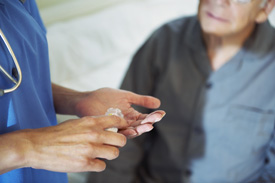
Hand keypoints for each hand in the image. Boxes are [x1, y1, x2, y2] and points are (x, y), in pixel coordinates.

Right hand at [0, 115, 127, 173]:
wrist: (38, 145)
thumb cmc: (58, 134)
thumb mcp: (77, 123)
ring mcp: (90, 149)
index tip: (123, 130)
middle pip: (121, 140)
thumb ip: (94, 125)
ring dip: (108, 155)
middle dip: (119, 143)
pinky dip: (98, 164)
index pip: (117, 121)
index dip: (123, 126)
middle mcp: (93, 134)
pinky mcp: (85, 163)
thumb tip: (110, 129)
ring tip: (99, 154)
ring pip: (114, 153)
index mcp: (91, 122)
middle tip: (112, 145)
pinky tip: (89, 161)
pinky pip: (102, 166)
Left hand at [74, 88, 164, 137]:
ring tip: (147, 126)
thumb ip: (141, 100)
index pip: (145, 118)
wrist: (88, 99)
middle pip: (140, 126)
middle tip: (153, 121)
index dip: (154, 116)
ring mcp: (118, 128)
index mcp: (132, 115)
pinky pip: (119, 134)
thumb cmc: (106, 96)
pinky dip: (127, 133)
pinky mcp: (110, 130)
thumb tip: (159, 102)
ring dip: (139, 130)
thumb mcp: (127, 96)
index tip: (161, 113)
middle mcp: (127, 123)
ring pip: (132, 132)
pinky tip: (132, 131)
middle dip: (148, 124)